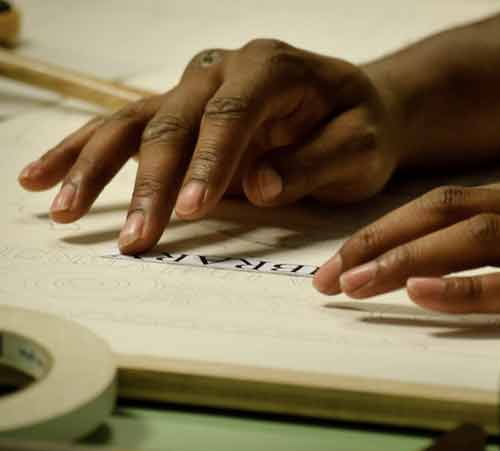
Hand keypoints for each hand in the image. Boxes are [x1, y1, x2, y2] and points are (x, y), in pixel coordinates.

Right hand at [18, 39, 400, 253]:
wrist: (355, 110)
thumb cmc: (360, 129)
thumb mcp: (359, 148)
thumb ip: (314, 163)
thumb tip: (257, 186)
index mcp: (272, 68)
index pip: (229, 115)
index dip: (208, 163)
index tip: (192, 212)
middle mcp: (223, 69)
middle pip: (173, 123)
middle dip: (149, 185)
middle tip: (135, 240)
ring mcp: (195, 88)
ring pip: (134, 123)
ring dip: (94, 167)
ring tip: (60, 209)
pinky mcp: (181, 114)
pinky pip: (126, 129)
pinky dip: (85, 152)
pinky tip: (47, 176)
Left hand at [314, 181, 499, 313]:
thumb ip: (476, 251)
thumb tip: (412, 275)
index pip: (437, 208)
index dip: (381, 232)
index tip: (336, 264)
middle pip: (443, 212)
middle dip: (378, 242)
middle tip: (328, 277)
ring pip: (474, 235)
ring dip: (406, 258)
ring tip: (356, 283)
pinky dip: (463, 287)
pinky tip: (418, 292)